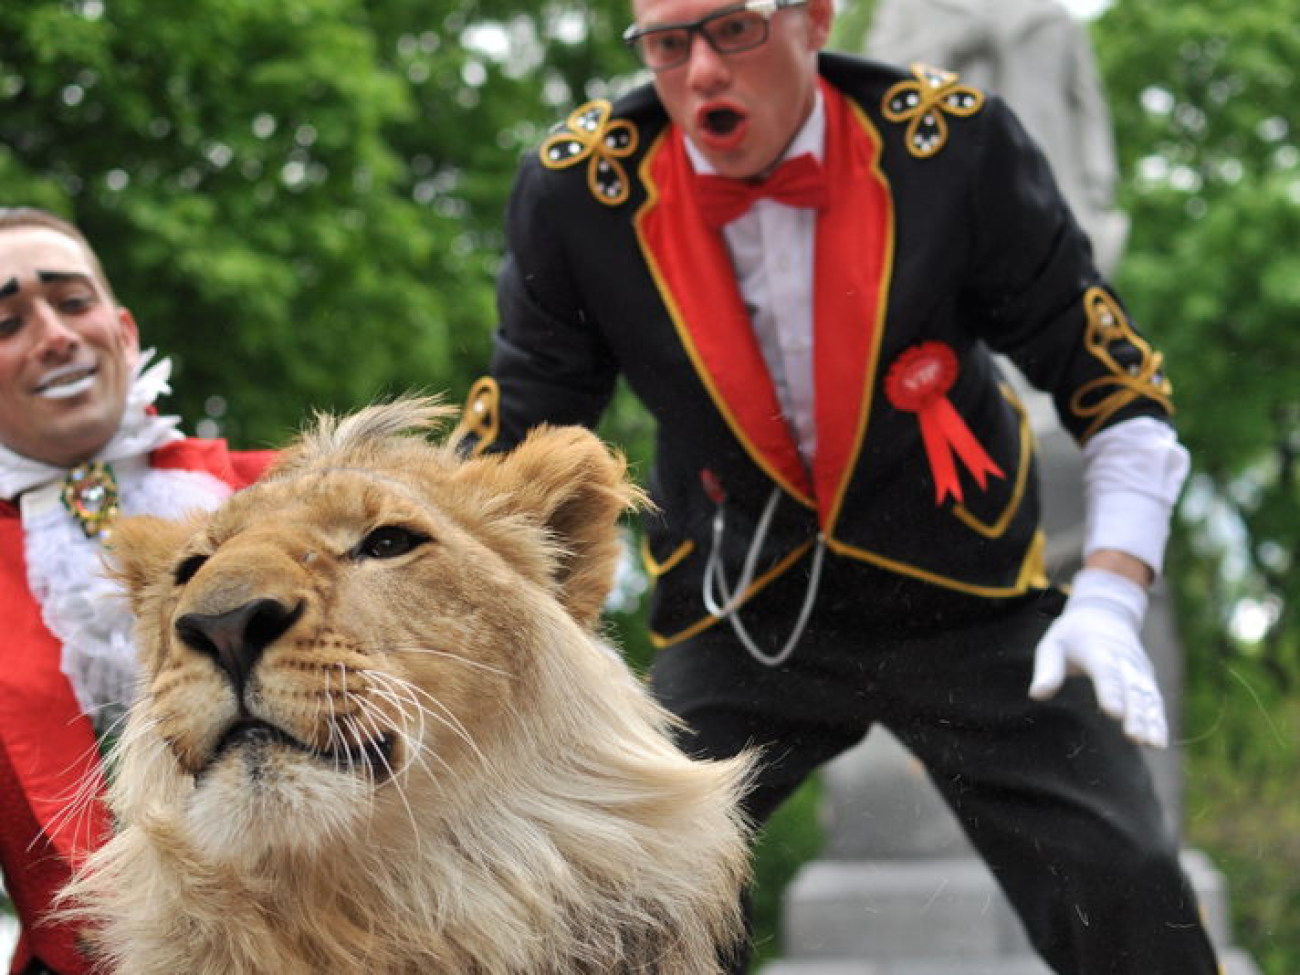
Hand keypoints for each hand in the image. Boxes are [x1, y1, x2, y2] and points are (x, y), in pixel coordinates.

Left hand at [1029, 567, 1167, 748]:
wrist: (1106, 613)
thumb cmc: (1072, 634)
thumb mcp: (1053, 644)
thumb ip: (1047, 670)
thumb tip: (1036, 695)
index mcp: (1097, 649)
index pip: (1105, 672)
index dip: (1110, 691)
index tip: (1113, 713)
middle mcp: (1124, 659)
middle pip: (1131, 688)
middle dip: (1135, 713)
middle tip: (1134, 737)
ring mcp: (1138, 669)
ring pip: (1147, 696)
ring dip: (1151, 720)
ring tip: (1153, 745)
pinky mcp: (1146, 678)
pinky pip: (1154, 700)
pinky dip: (1158, 720)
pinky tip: (1158, 743)